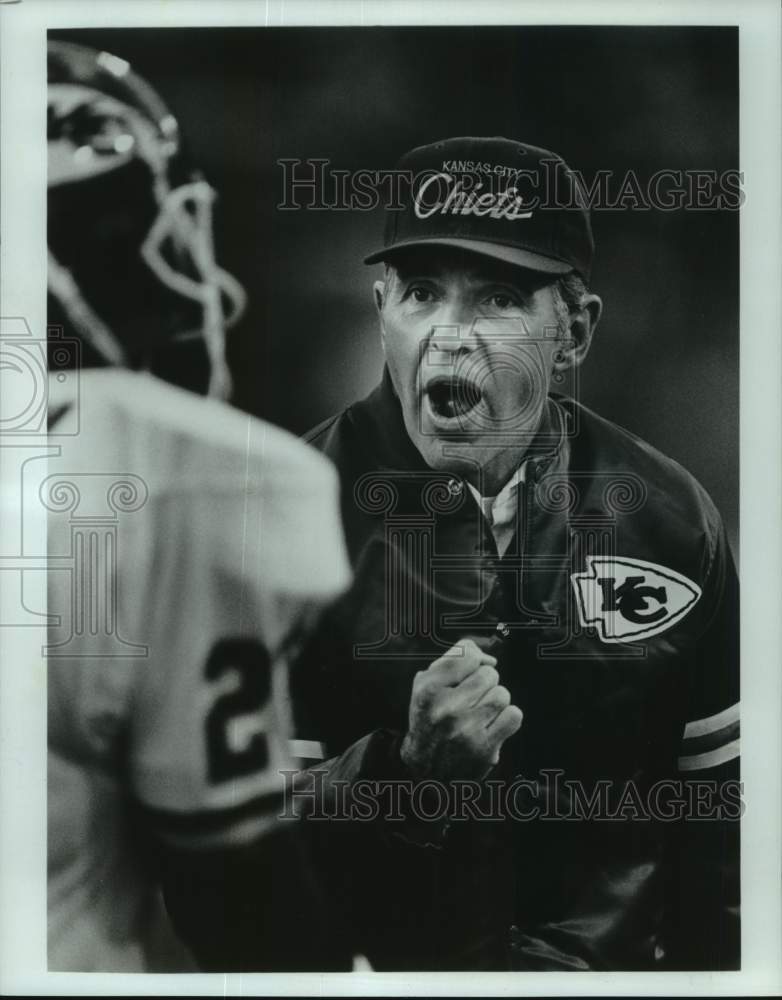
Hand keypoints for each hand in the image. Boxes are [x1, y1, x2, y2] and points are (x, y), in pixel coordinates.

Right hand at [400, 638, 522, 780]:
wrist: (426, 769)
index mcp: (428, 689)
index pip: (467, 654)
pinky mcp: (485, 749)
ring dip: (495, 700)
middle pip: (489, 674)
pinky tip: (492, 723)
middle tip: (471, 697)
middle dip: (483, 683)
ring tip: (480, 712)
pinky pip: (514, 716)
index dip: (473, 659)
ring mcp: (467, 730)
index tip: (468, 671)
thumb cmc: (430, 720)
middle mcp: (446, 709)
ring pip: (502, 694)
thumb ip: (453, 661)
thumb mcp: (426, 686)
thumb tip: (489, 658)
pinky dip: (507, 718)